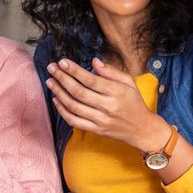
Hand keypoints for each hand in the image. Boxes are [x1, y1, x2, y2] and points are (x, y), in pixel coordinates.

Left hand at [46, 57, 169, 151]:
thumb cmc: (135, 103)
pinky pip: (74, 121)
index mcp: (116, 92)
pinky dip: (63, 111)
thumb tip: (94, 61)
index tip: (63, 62)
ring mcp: (100, 120)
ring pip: (74, 106)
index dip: (74, 70)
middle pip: (79, 92)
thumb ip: (111, 72)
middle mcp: (107, 107)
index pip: (90, 80)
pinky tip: (56, 99)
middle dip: (62, 78)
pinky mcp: (96, 130)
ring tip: (51, 81)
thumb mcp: (129, 83)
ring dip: (59, 93)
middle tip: (52, 68)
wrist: (142, 129)